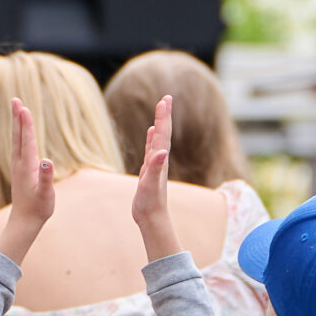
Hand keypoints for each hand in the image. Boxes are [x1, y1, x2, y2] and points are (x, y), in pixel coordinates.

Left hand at [0, 97, 55, 266]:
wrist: (24, 221)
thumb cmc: (38, 209)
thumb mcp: (46, 195)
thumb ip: (47, 178)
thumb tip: (47, 161)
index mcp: (27, 167)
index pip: (27, 140)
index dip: (26, 124)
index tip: (24, 108)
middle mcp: (20, 163)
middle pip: (18, 135)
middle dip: (17, 117)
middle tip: (15, 99)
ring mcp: (17, 166)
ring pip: (16, 139)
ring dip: (16, 123)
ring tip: (16, 108)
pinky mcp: (19, 170)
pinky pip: (17, 146)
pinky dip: (18, 134)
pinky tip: (19, 131)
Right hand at [131, 96, 180, 261]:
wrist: (152, 218)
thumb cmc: (150, 202)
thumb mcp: (151, 184)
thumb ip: (155, 168)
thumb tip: (161, 152)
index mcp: (160, 159)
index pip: (163, 133)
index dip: (163, 116)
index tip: (165, 99)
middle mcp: (160, 159)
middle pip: (163, 132)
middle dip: (164, 115)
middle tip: (166, 98)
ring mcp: (155, 164)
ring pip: (159, 138)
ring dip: (160, 123)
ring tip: (160, 110)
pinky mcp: (149, 170)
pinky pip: (151, 148)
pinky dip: (152, 138)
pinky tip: (152, 132)